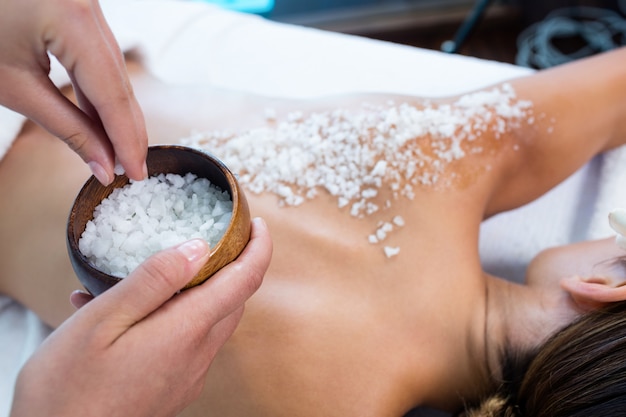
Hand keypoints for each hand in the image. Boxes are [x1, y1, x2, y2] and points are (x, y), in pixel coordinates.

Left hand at [0, 0, 146, 183]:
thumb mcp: (15, 86)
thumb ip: (67, 127)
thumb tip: (103, 163)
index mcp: (72, 19)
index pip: (113, 93)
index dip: (126, 139)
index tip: (135, 173)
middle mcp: (90, 7)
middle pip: (121, 82)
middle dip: (127, 131)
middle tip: (132, 170)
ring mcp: (89, 6)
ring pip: (115, 70)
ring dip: (117, 115)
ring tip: (120, 153)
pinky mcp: (82, 10)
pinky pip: (102, 57)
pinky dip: (103, 91)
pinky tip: (105, 121)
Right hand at [10, 218, 271, 416]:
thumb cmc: (68, 388)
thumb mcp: (103, 321)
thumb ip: (154, 281)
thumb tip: (199, 247)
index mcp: (186, 332)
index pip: (244, 281)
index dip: (259, 248)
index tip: (258, 224)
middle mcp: (197, 356)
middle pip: (232, 301)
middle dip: (233, 266)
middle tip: (213, 238)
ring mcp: (187, 376)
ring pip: (209, 320)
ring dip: (197, 291)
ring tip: (153, 274)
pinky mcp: (172, 388)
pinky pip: (187, 342)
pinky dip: (173, 317)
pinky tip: (128, 314)